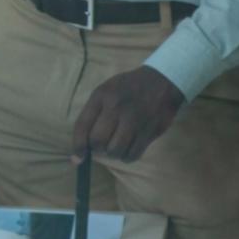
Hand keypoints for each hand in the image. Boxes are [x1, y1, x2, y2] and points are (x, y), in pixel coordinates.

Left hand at [70, 66, 184, 163]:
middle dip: (97, 148)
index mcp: (101, 96)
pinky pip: (133, 154)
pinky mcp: (150, 130)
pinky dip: (128, 157)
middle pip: (98, 140)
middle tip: (102, 145)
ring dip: (113, 153)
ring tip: (116, 146)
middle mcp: (116, 107)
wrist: (161, 81)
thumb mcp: (105, 90)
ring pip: (115, 150)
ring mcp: (134, 120)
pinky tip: (128, 149)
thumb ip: (93, 113)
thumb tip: (82, 142)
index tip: (78, 157)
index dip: (77, 144)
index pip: (82, 125)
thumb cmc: (127, 88)